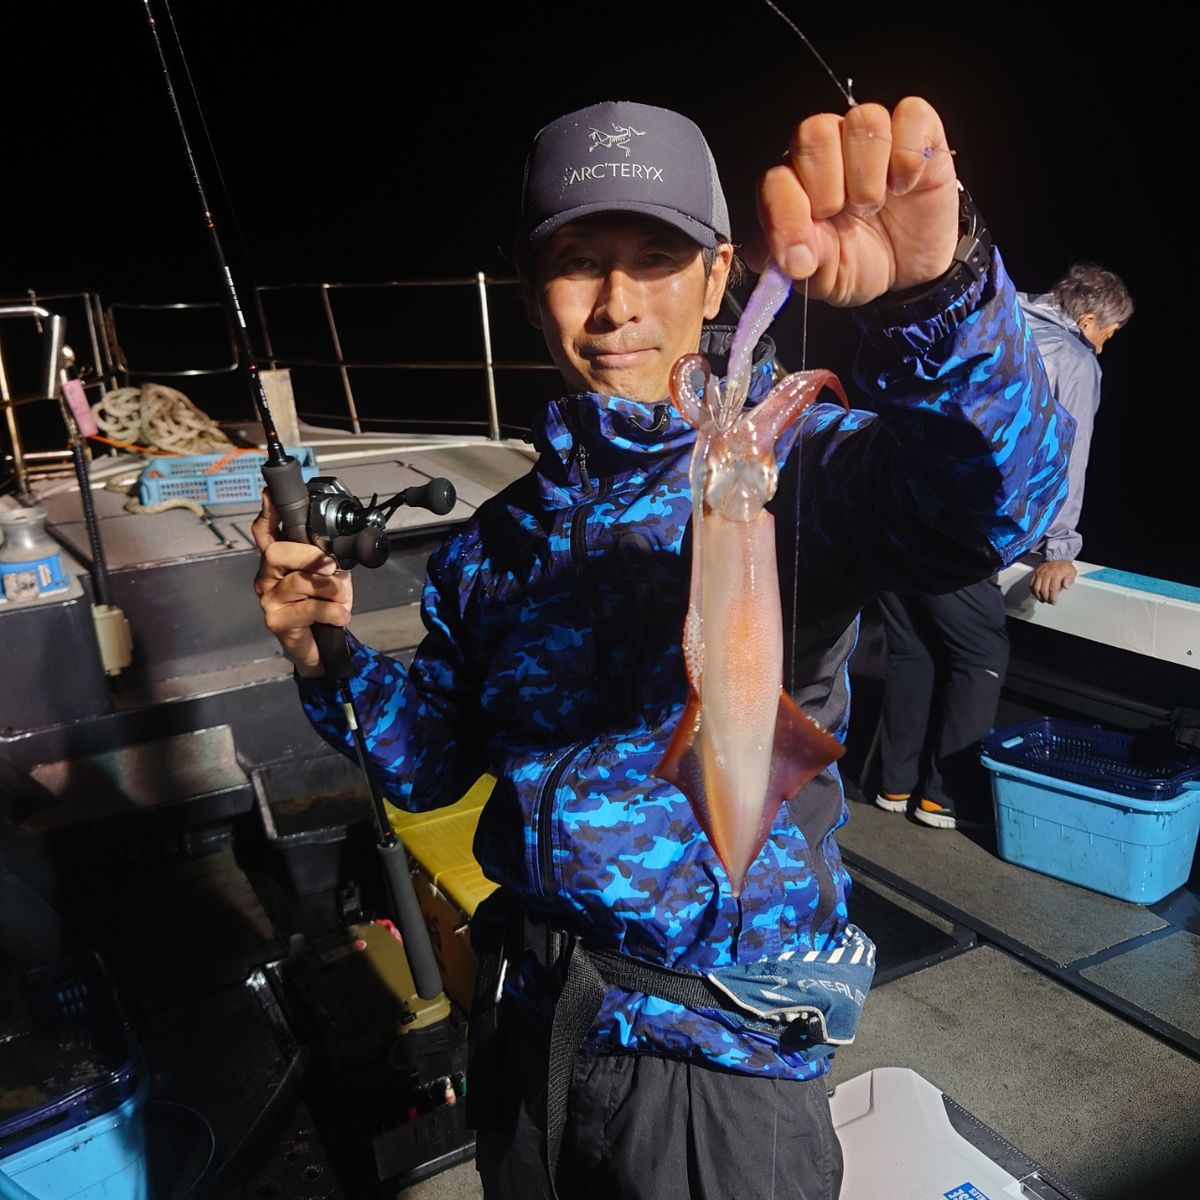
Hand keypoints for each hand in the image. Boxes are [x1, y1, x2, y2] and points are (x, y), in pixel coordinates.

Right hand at [252, 491, 353, 675]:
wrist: (322, 646)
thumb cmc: (324, 606)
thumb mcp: (331, 576)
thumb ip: (328, 558)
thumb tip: (336, 546)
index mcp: (279, 560)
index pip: (266, 532)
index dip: (267, 514)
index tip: (269, 496)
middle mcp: (267, 576)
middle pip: (277, 551)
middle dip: (309, 556)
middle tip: (331, 566)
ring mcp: (269, 599)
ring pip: (299, 581)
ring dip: (330, 589)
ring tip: (341, 599)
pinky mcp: (276, 621)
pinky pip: (310, 609)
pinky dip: (334, 611)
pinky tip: (339, 616)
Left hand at [748, 96, 959, 306]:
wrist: (910, 270)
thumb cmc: (859, 263)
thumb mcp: (826, 277)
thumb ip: (801, 264)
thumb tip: (781, 257)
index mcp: (794, 184)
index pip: (775, 181)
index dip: (785, 218)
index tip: (801, 260)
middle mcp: (827, 151)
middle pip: (812, 132)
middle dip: (826, 185)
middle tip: (841, 216)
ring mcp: (870, 136)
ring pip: (862, 120)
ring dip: (869, 174)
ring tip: (875, 204)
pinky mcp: (916, 129)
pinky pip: (911, 115)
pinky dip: (909, 157)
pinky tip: (905, 186)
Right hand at [1029, 560, 1077, 604]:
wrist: (1056, 557)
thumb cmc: (1064, 566)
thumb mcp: (1072, 572)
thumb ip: (1070, 579)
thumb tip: (1066, 586)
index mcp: (1056, 575)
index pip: (1053, 589)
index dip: (1052, 598)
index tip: (1053, 602)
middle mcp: (1046, 574)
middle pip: (1043, 590)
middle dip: (1046, 598)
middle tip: (1048, 602)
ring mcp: (1039, 574)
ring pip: (1036, 588)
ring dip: (1038, 596)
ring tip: (1042, 599)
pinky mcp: (1035, 573)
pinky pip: (1031, 584)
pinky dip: (1032, 591)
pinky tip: (1036, 594)